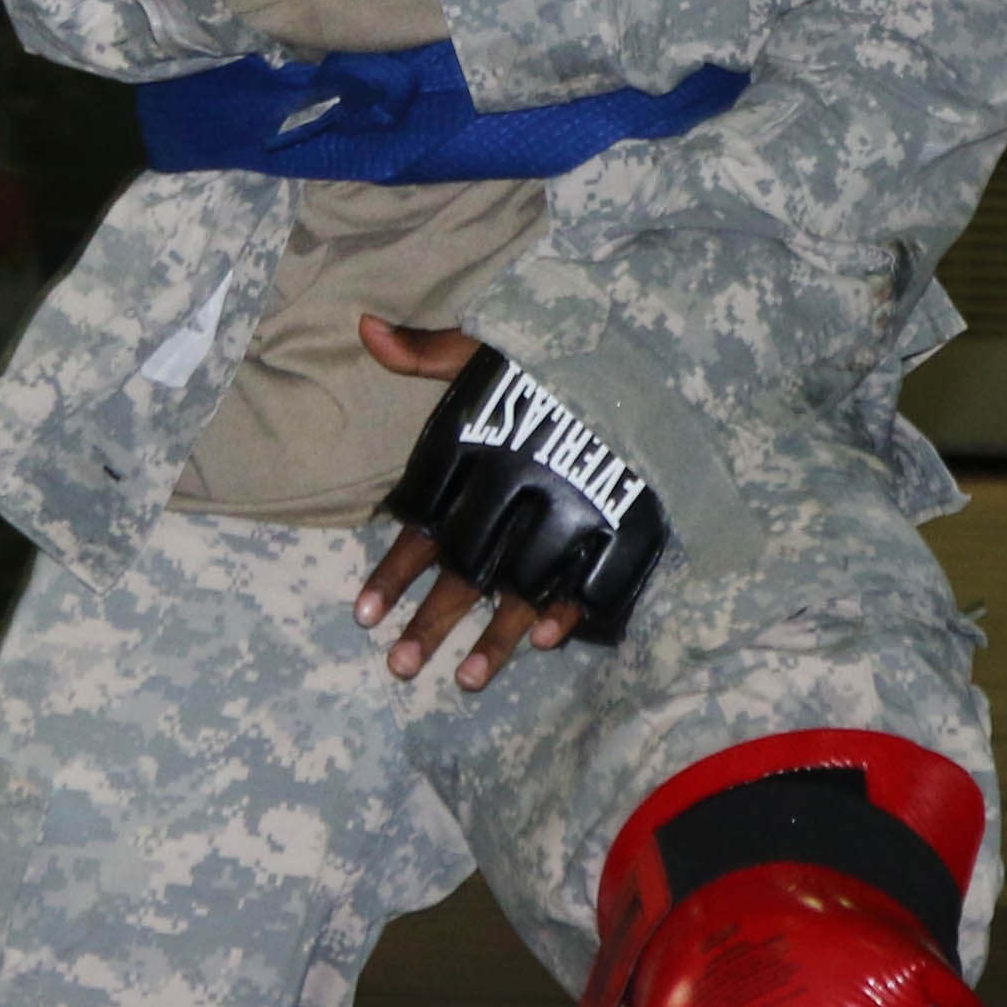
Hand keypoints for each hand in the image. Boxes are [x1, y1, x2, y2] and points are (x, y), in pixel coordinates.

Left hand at [350, 317, 587, 688]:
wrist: (643, 357)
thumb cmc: (554, 364)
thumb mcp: (486, 348)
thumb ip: (428, 351)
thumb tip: (363, 326)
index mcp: (482, 455)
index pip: (426, 522)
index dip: (394, 571)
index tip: (362, 614)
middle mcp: (520, 490)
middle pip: (469, 568)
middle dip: (432, 620)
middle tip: (398, 666)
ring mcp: (570, 511)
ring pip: (524, 586)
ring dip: (495, 637)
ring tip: (464, 680)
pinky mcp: (617, 521)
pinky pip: (590, 576)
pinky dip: (569, 607)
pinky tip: (545, 641)